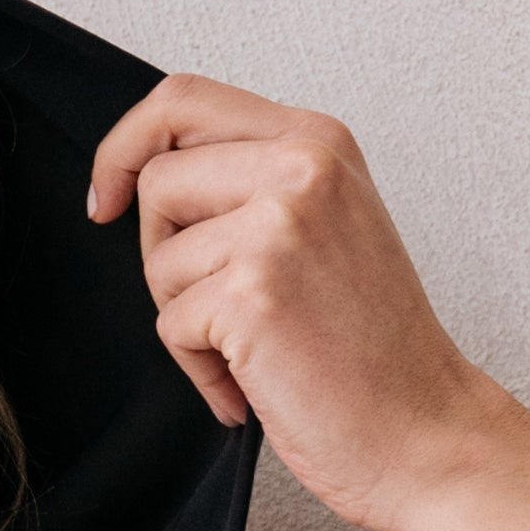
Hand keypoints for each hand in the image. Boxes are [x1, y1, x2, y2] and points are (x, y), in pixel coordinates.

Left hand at [87, 67, 529, 530]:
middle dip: (161, 253)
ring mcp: (277, 225)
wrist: (423, 430)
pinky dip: (201, 371)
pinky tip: (253, 385)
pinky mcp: (252, 293)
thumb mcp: (326, 226)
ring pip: (158, 258)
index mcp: (317, 140)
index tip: (106, 197)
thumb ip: (255, 182)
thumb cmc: (373, 350)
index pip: (182, 100)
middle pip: (156, 180)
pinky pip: (172, 325)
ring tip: (250, 349)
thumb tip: (151, 173)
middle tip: (215, 306)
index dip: (124, 146)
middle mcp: (301, 166)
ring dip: (185, 319)